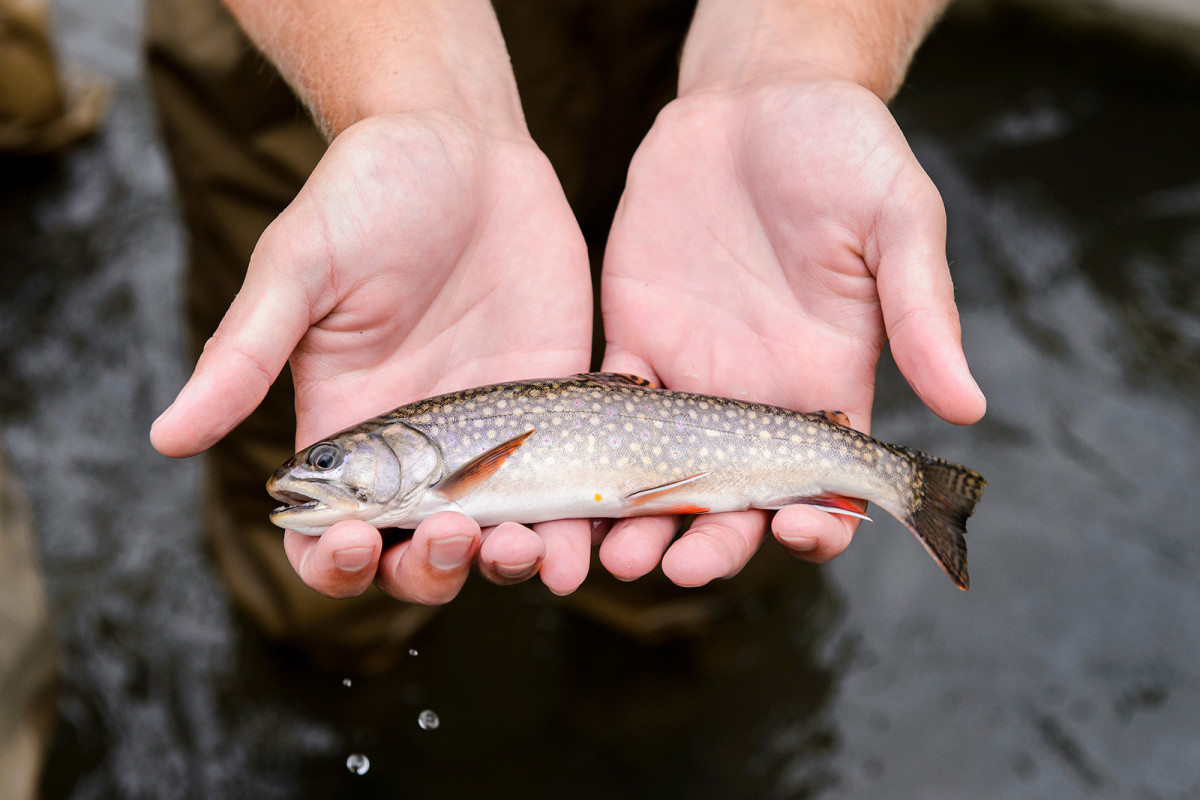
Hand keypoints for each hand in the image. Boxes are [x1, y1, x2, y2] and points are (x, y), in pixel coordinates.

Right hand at [151, 113, 594, 601]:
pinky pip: (570, 485)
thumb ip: (244, 353)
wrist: (464, 145)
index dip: (337, 563)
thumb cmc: (365, 195)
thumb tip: (164, 437)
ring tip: (532, 549)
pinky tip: (592, 526)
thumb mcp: (299, 267)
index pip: (329, 537)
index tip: (361, 540)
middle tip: (457, 533)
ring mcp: (492, 435)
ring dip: (513, 564)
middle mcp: (420, 451)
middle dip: (434, 571)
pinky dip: (581, 522)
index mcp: (347, 430)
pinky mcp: (555, 406)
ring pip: (500, 538)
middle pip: (420, 557)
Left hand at [597, 77, 985, 585]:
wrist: (759, 100)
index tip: (794, 534)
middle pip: (731, 502)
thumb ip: (924, 311)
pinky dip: (587, 451)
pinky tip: (567, 480)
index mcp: (827, 386)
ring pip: (658, 476)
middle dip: (708, 545)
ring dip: (636, 522)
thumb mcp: (900, 221)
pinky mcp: (631, 340)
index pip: (823, 486)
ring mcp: (688, 376)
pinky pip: (605, 408)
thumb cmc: (844, 152)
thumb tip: (969, 408)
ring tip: (609, 553)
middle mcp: (754, 399)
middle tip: (676, 567)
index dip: (815, 525)